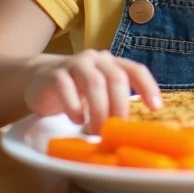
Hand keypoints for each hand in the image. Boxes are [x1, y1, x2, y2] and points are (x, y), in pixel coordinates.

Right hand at [22, 50, 161, 132]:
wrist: (37, 80)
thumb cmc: (75, 91)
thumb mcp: (97, 94)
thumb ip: (112, 103)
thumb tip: (130, 133)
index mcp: (111, 64)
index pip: (135, 70)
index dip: (148, 87)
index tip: (156, 108)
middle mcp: (96, 60)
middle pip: (116, 77)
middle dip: (120, 105)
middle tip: (117, 128)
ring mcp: (75, 64)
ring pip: (94, 82)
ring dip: (100, 110)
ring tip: (97, 131)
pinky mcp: (55, 74)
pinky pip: (67, 88)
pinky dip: (75, 107)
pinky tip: (77, 120)